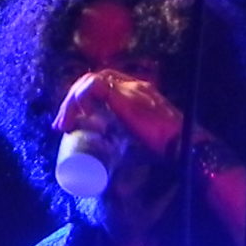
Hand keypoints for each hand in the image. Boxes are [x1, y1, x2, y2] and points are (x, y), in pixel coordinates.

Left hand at [50, 69, 191, 165]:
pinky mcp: (125, 95)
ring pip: (88, 81)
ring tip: (65, 124)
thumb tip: (116, 165)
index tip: (73, 121)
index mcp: (138, 92)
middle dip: (72, 102)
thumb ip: (132, 138)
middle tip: (62, 125)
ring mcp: (129, 87)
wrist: (183, 143)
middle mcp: (134, 85)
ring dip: (71, 102)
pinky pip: (92, 86)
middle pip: (92, 80)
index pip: (103, 84)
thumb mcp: (142, 139)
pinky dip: (80, 100)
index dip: (84, 99)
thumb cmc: (169, 147)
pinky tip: (78, 116)